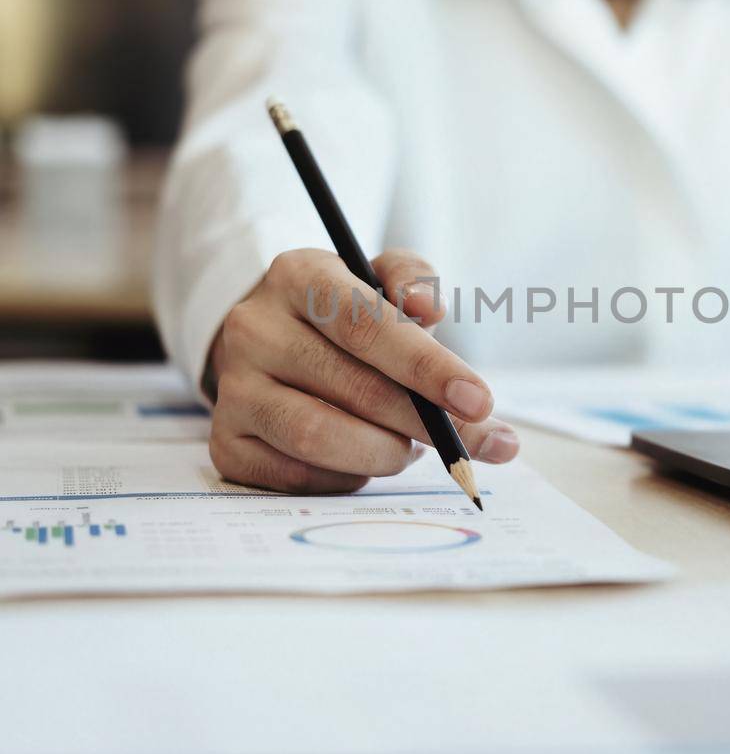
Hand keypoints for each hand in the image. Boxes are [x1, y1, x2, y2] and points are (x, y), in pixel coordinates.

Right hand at [207, 248, 519, 492]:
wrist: (266, 344)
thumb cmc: (340, 315)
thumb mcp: (375, 278)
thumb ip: (412, 279)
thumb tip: (428, 307)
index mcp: (297, 276)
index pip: (365, 323)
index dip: (427, 367)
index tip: (479, 401)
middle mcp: (253, 329)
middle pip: (351, 386)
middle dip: (423, 424)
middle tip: (467, 446)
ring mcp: (232, 389)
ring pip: (319, 436)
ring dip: (383, 454)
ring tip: (407, 449)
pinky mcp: (225, 443)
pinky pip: (296, 476)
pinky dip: (345, 478)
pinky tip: (362, 462)